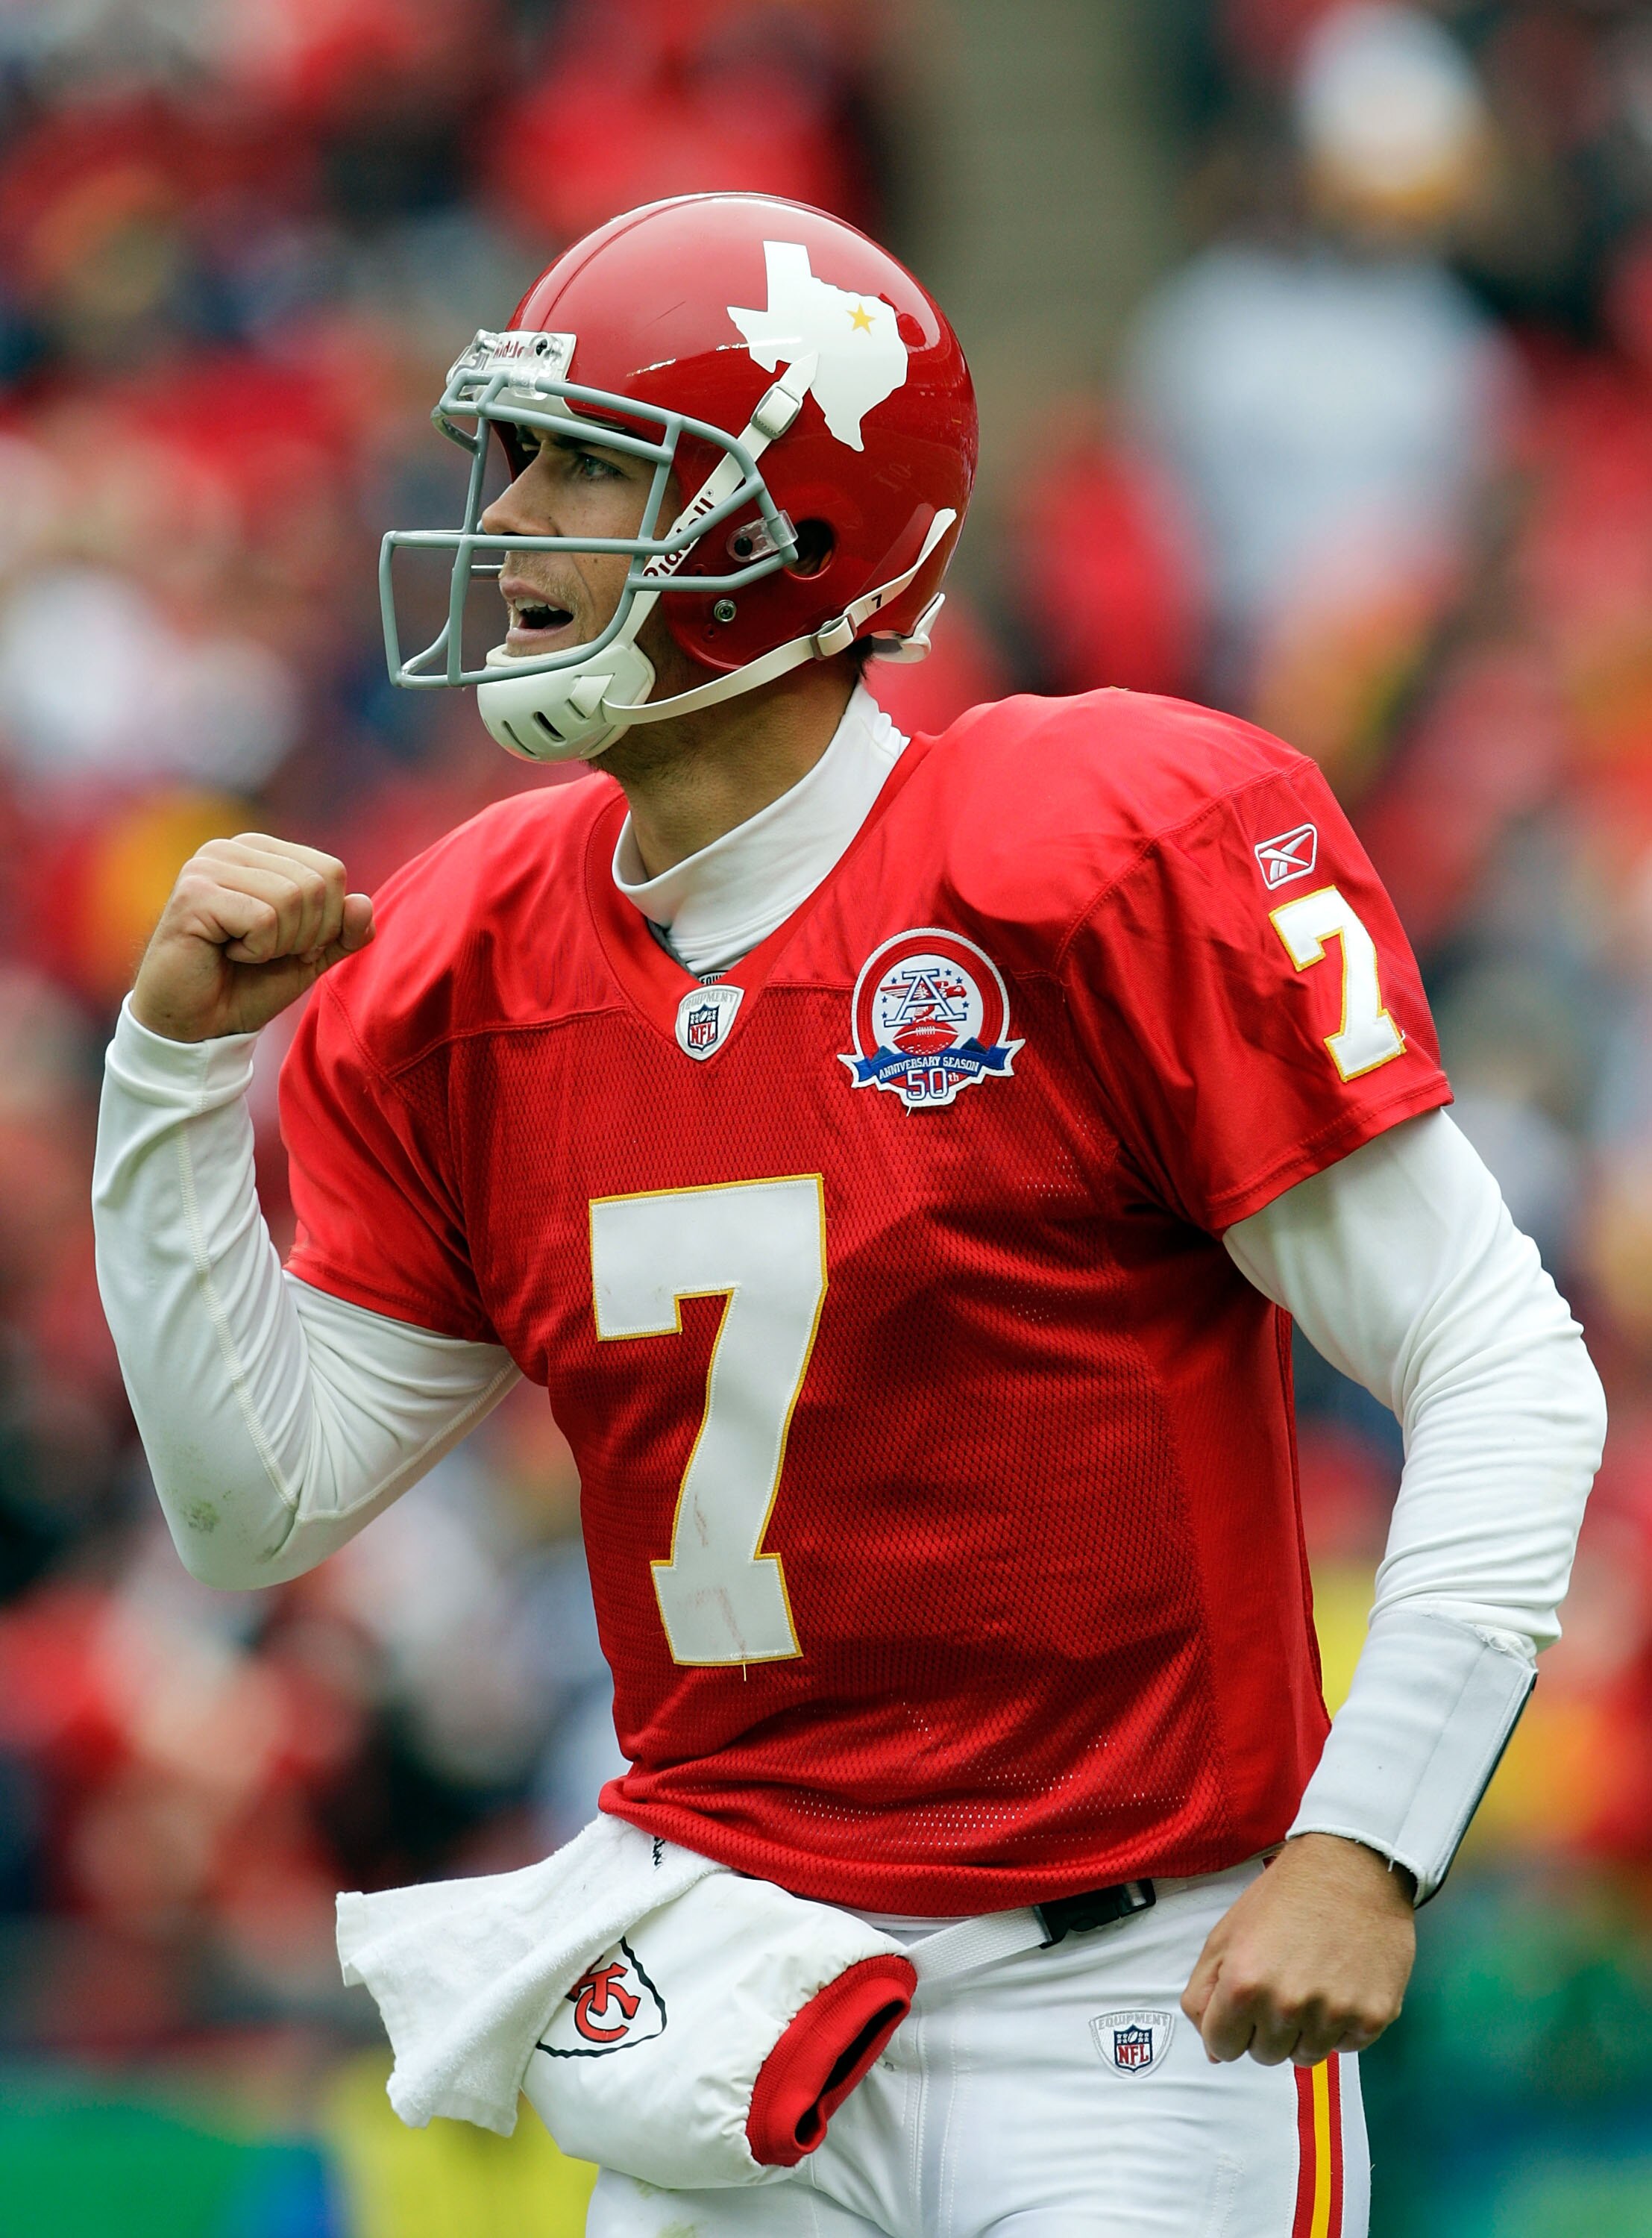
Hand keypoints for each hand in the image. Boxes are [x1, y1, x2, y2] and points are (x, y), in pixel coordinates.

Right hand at [131, 833, 373, 1043]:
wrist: (195, 1023)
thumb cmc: (246, 984)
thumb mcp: (310, 956)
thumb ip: (344, 931)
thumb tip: (363, 903)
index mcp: (260, 851)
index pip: (331, 871)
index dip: (328, 922)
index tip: (292, 948)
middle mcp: (232, 848)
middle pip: (317, 884)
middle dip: (306, 935)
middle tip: (268, 954)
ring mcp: (208, 865)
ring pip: (293, 898)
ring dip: (280, 944)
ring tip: (246, 953)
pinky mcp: (194, 893)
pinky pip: (264, 919)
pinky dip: (257, 950)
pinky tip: (227, 953)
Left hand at [1181, 1834, 1415, 2066]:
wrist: (1351, 1868)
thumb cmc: (1284, 1896)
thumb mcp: (1225, 1934)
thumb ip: (1203, 1993)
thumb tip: (1212, 2051)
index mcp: (1243, 1984)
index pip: (1221, 2047)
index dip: (1228, 2027)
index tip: (1242, 2005)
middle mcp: (1287, 2006)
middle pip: (1264, 2056)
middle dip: (1265, 2028)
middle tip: (1279, 1985)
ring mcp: (1333, 2015)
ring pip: (1305, 2057)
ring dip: (1303, 2030)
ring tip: (1310, 1983)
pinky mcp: (1373, 2018)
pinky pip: (1346, 2047)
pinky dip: (1340, 2025)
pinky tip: (1339, 1984)